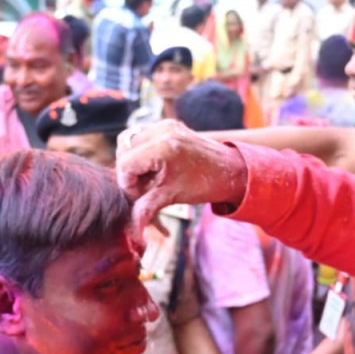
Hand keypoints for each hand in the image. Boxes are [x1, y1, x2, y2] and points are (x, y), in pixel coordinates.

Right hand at [116, 121, 249, 232]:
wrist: (231, 170)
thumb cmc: (205, 184)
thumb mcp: (172, 196)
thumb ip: (147, 208)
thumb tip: (132, 229)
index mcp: (163, 147)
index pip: (125, 163)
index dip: (127, 184)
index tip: (139, 196)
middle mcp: (162, 131)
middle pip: (123, 148)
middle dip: (128, 170)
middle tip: (142, 186)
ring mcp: (166, 125)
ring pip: (129, 138)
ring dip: (133, 159)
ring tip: (147, 175)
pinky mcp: (169, 124)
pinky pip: (142, 134)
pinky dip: (141, 150)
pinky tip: (153, 165)